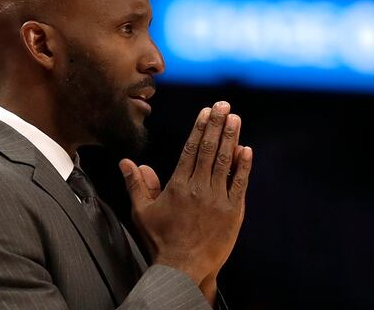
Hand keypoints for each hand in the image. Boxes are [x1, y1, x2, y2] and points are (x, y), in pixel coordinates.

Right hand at [120, 101, 252, 290]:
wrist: (183, 268)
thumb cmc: (160, 240)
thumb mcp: (142, 211)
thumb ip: (137, 184)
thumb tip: (127, 162)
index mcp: (178, 185)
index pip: (191, 149)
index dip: (200, 128)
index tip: (207, 111)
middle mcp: (199, 187)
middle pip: (210, 149)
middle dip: (218, 125)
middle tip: (224, 105)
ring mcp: (217, 199)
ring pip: (226, 162)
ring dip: (231, 138)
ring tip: (235, 119)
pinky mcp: (233, 212)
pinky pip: (239, 184)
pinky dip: (243, 166)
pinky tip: (246, 150)